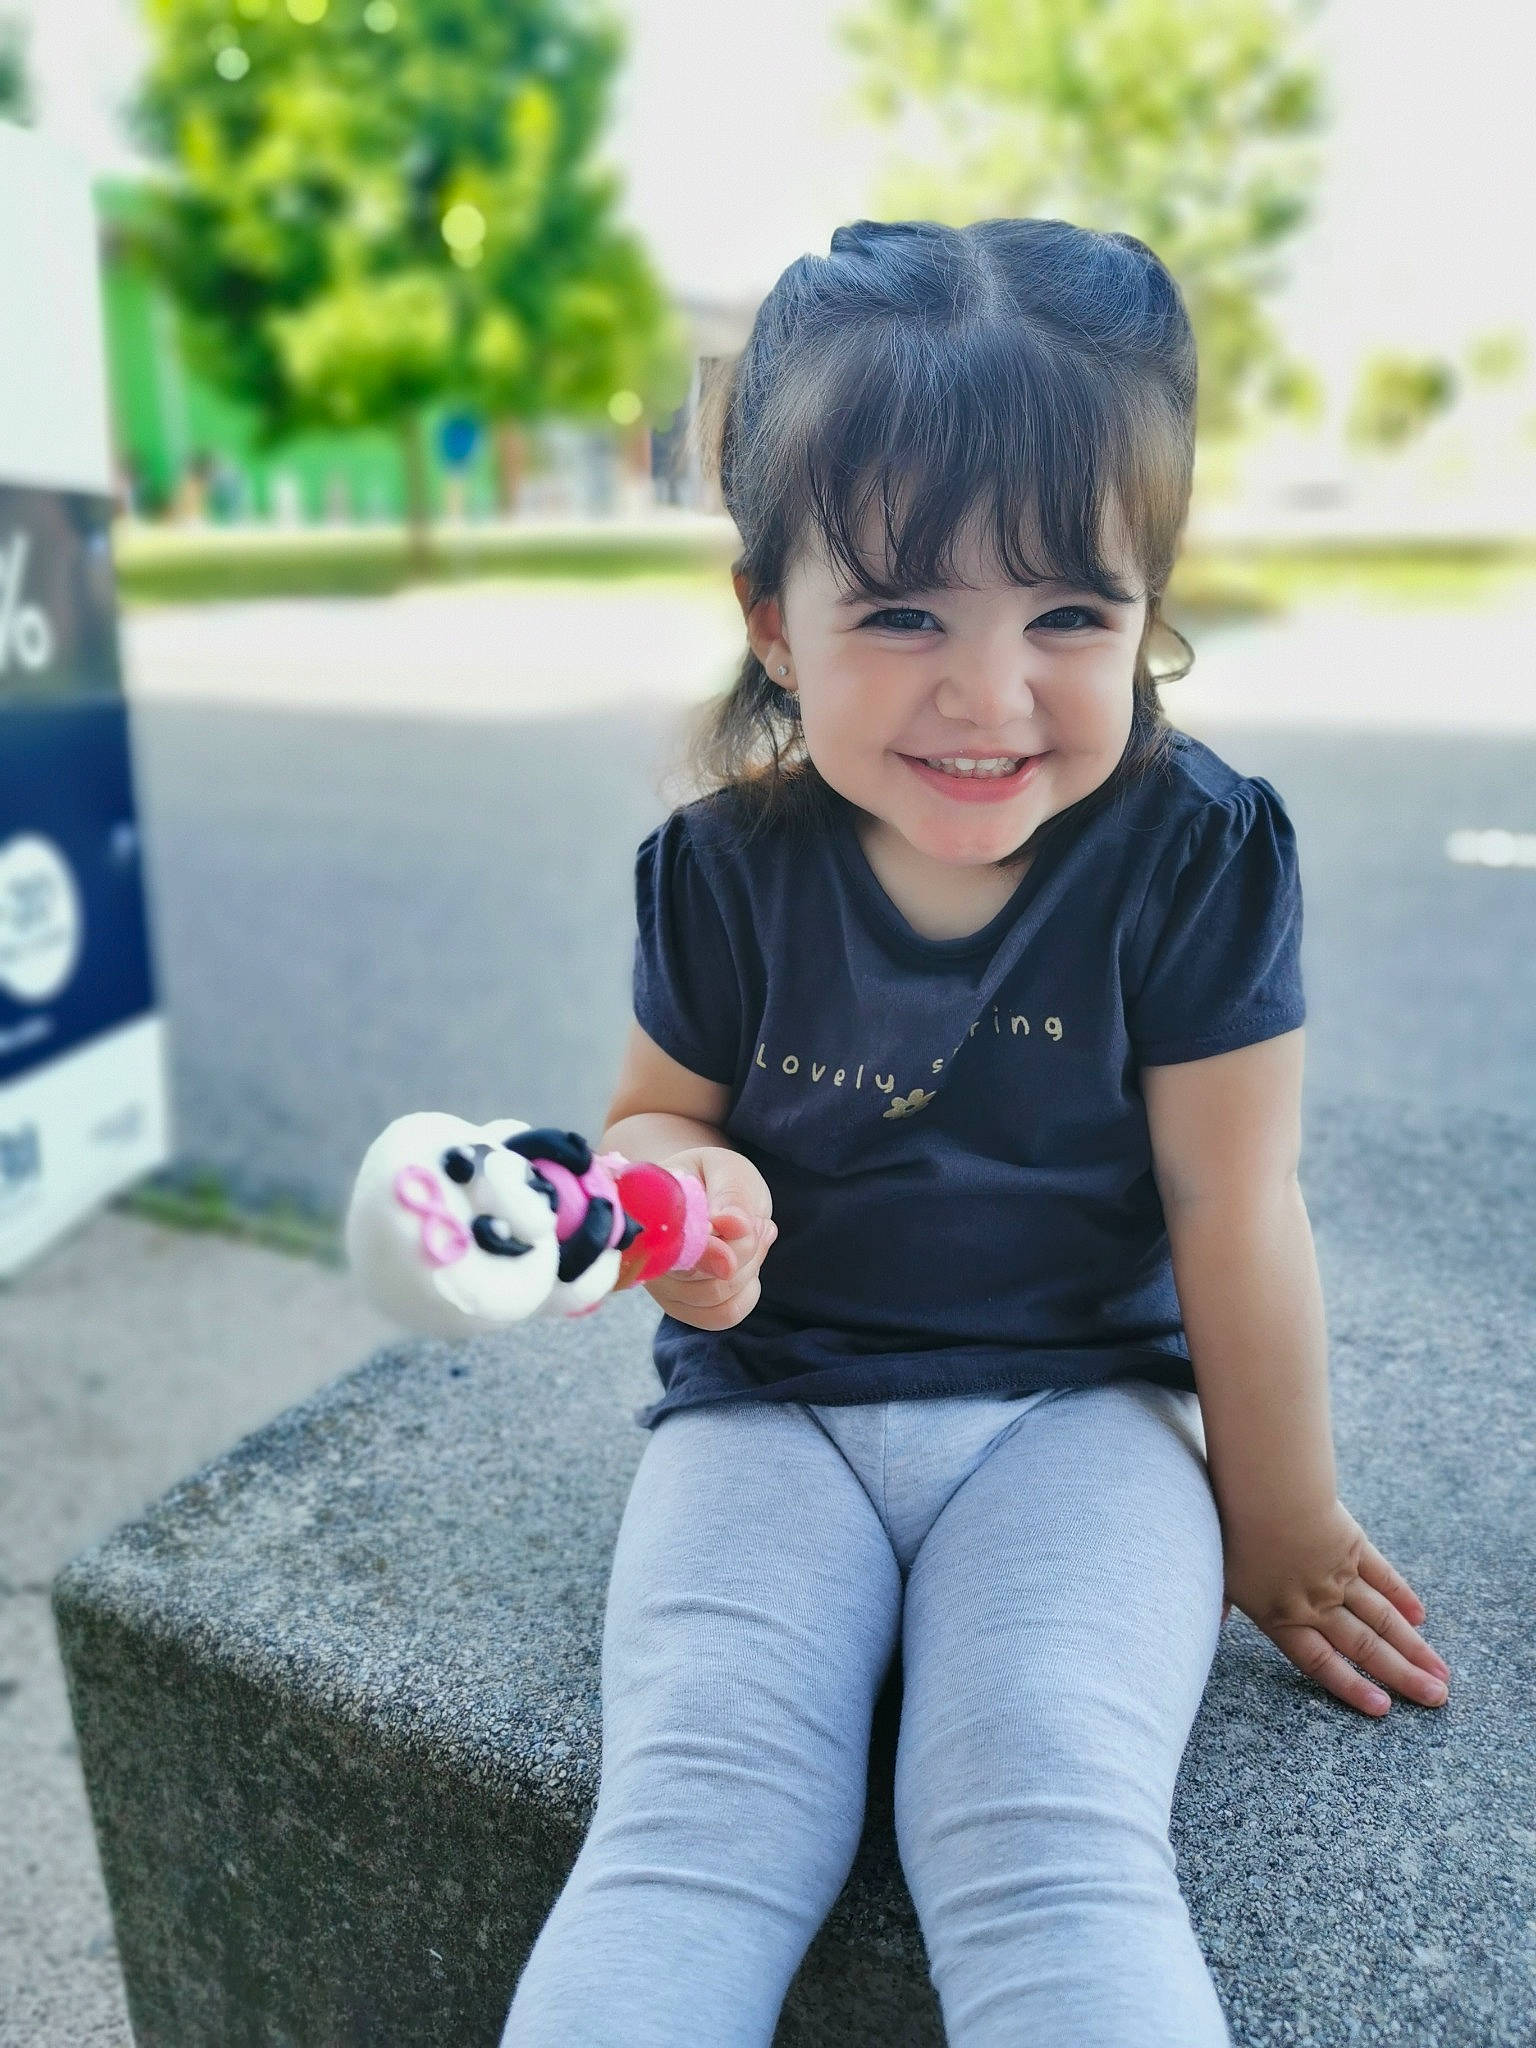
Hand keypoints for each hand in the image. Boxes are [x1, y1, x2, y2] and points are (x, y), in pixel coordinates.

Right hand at [643, 1146, 776, 1331]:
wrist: (709, 1190)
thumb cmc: (716, 1176)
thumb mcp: (728, 1171)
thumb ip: (730, 1199)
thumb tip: (731, 1226)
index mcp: (645, 1212)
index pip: (669, 1245)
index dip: (707, 1249)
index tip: (739, 1227)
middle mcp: (643, 1255)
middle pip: (701, 1278)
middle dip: (743, 1249)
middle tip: (754, 1220)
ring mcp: (659, 1286)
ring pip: (716, 1299)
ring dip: (749, 1268)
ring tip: (753, 1234)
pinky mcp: (680, 1306)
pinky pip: (722, 1316)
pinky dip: (746, 1292)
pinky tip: (749, 1263)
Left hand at [1222, 1498, 1450, 1717]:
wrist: (1264, 1488)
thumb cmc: (1228, 1526)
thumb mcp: (1213, 1571)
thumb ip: (1217, 1604)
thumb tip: (1206, 1627)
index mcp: (1280, 1615)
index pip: (1320, 1663)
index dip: (1351, 1688)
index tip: (1384, 1708)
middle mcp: (1315, 1602)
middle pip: (1365, 1647)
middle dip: (1403, 1676)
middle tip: (1436, 1698)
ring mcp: (1338, 1574)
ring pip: (1384, 1619)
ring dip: (1414, 1647)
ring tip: (1441, 1674)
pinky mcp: (1352, 1546)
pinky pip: (1383, 1577)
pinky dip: (1403, 1597)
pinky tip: (1420, 1618)